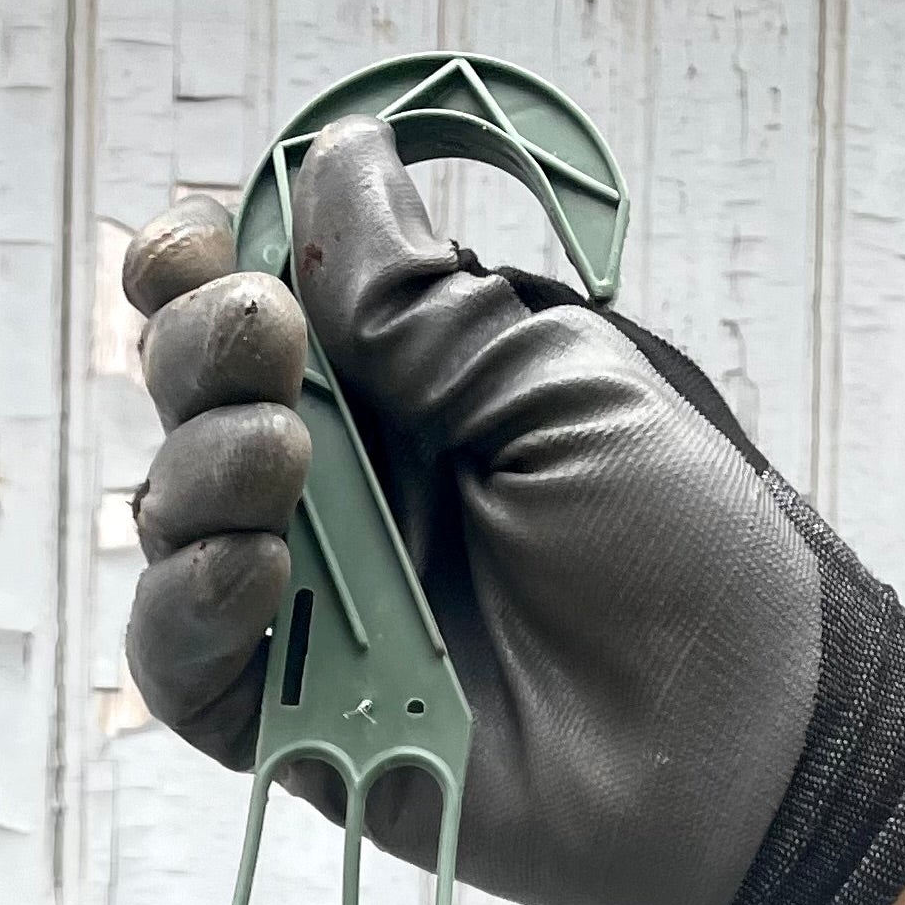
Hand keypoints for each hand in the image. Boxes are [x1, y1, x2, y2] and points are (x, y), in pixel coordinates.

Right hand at [123, 120, 904, 904]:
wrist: (734, 744)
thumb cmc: (679, 558)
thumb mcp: (556, 388)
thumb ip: (425, 305)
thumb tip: (333, 159)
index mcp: (400, 394)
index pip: (255, 308)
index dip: (205, 268)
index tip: (215, 246)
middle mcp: (340, 494)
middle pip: (192, 399)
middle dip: (199, 350)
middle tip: (268, 346)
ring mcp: (312, 611)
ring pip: (170, 520)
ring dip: (202, 467)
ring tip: (283, 465)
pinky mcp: (297, 728)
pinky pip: (181, 665)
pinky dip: (188, 604)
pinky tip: (257, 570)